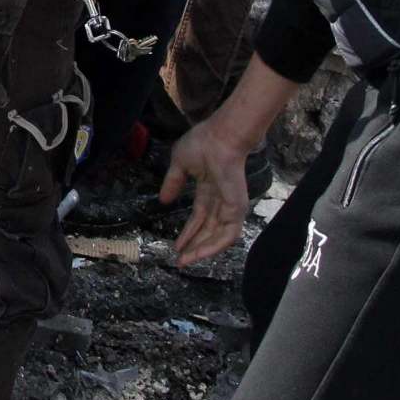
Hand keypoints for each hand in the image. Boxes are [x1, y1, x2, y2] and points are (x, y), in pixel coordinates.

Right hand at [160, 118, 254, 265]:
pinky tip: (198, 254)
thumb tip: (163, 200)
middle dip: (193, 246)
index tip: (175, 247)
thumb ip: (172, 183)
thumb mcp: (180, 164)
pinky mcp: (236, 209)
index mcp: (209, 190)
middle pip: (208, 230)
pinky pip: (227, 235)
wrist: (220, 138)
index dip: (187, 232)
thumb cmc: (202, 143)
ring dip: (202, 250)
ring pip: (217, 237)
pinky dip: (214, 247)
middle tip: (180, 261)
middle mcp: (221, 201)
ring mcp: (230, 206)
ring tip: (185, 261)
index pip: (199, 217)